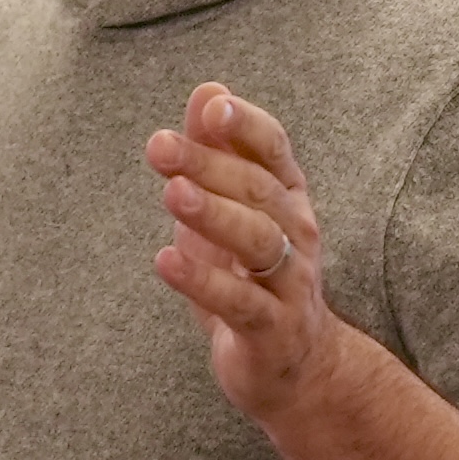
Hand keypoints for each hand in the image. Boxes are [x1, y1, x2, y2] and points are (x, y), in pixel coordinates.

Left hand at [148, 82, 342, 425]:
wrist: (298, 370)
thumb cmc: (256, 278)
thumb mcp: (233, 210)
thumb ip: (217, 152)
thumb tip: (207, 89)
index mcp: (287, 198)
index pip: (274, 150)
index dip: (247, 126)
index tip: (213, 106)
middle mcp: (298, 234)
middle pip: (257, 190)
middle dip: (208, 164)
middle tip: (160, 145)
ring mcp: (289, 283)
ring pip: (259, 241)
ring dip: (214, 215)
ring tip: (172, 194)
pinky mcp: (272, 330)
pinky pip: (240, 302)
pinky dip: (203, 281)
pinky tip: (165, 261)